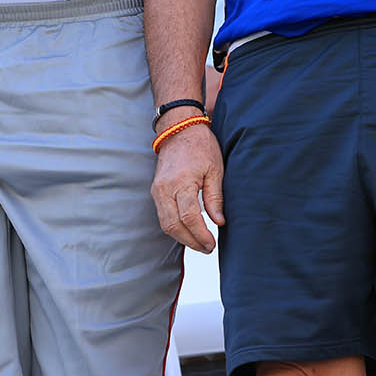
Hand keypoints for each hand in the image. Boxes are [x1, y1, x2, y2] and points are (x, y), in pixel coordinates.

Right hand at [150, 119, 225, 252]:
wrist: (179, 128)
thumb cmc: (200, 145)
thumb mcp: (215, 169)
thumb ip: (215, 197)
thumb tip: (219, 222)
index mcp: (181, 182)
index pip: (188, 217)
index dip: (200, 235)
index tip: (212, 244)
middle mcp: (164, 189)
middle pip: (173, 226)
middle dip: (191, 241)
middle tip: (207, 248)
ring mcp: (157, 190)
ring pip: (165, 224)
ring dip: (182, 237)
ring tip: (200, 243)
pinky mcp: (156, 191)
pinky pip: (163, 216)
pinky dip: (175, 227)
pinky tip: (189, 231)